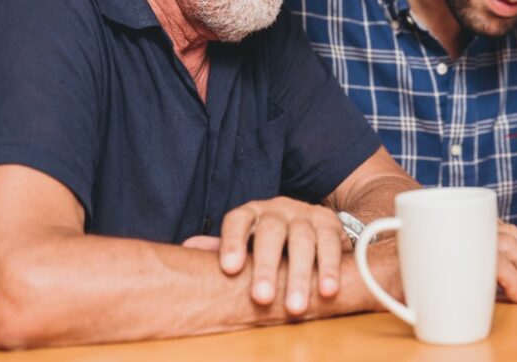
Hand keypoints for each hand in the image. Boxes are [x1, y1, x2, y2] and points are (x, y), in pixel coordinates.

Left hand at [183, 196, 344, 314]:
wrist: (314, 223)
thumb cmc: (269, 240)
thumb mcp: (246, 241)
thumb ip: (222, 248)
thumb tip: (185, 251)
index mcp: (251, 213)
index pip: (237, 221)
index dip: (232, 242)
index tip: (229, 269)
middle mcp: (278, 209)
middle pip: (271, 233)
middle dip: (266, 267)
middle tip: (262, 299)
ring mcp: (305, 214)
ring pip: (303, 240)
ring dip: (300, 275)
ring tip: (294, 307)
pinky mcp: (330, 223)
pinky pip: (330, 244)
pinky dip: (330, 269)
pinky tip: (327, 291)